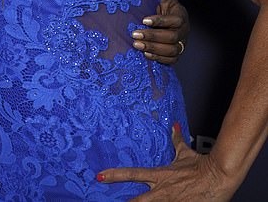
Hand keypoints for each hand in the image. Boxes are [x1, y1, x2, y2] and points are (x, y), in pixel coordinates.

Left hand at [97, 124, 238, 200]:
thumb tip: (174, 126)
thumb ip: (177, 140)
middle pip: (138, 201)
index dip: (115, 175)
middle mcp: (162, 191)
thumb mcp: (185, 152)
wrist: (219, 176)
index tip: (100, 176)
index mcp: (160, 175)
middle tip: (108, 201)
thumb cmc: (202, 166)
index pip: (132, 174)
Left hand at [132, 0, 188, 63]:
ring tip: (136, 45)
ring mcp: (181, 44)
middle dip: (152, 36)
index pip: (174, 20)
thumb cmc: (165, 8)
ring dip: (153, 48)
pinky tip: (145, 54)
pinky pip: (171, 60)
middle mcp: (183, 32)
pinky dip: (159, 58)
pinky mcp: (177, 54)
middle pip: (171, 37)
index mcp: (181, 17)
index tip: (143, 20)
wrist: (170, 22)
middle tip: (134, 34)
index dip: (159, 21)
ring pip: (171, 50)